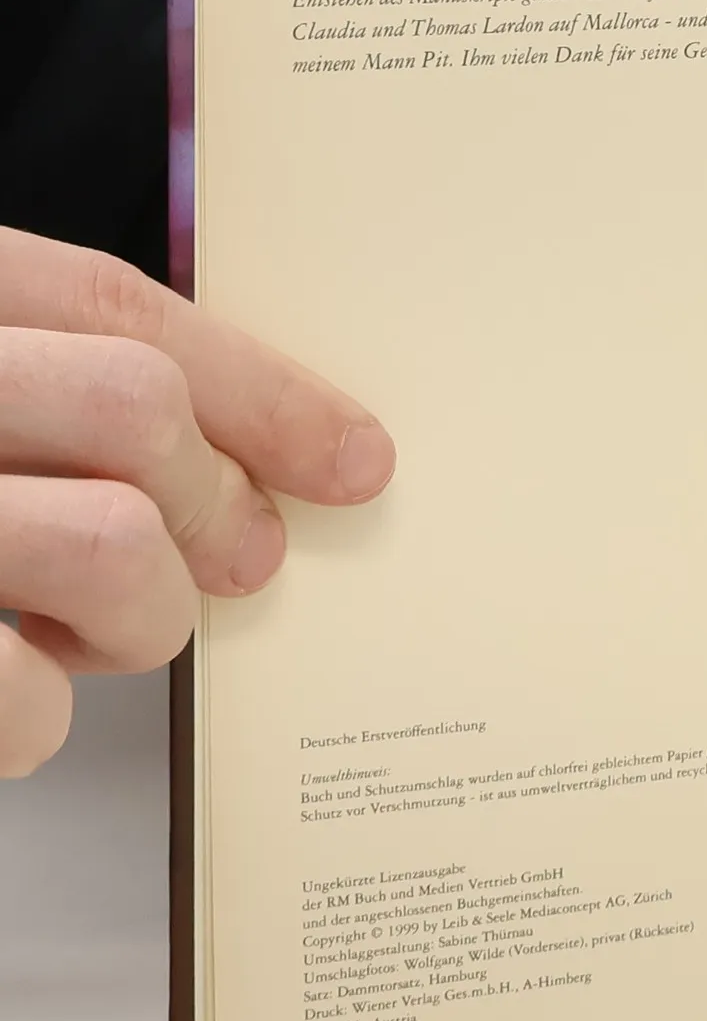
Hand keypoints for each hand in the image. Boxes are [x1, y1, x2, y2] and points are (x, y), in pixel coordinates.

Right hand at [0, 230, 393, 775]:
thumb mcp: (0, 410)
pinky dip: (41, 713)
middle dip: (212, 501)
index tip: (357, 461)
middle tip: (234, 561)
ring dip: (135, 616)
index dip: (261, 389)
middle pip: (136, 405)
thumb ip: (74, 403)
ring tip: (76, 629)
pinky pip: (28, 697)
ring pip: (113, 543)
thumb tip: (270, 468)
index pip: (113, 308)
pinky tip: (9, 687)